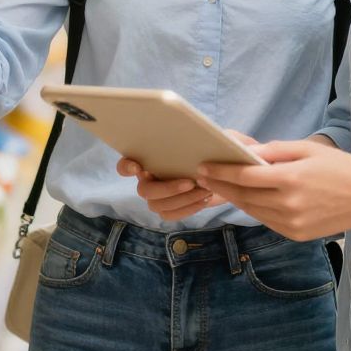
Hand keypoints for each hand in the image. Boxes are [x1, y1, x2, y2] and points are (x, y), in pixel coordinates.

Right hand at [116, 131, 258, 221]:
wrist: (225, 173)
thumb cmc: (212, 152)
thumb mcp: (212, 139)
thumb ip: (203, 135)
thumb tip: (202, 134)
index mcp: (149, 159)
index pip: (125, 165)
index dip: (126, 167)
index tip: (140, 167)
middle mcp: (148, 180)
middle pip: (144, 191)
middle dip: (167, 188)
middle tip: (190, 182)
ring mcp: (157, 197)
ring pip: (158, 206)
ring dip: (182, 199)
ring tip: (204, 190)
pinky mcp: (168, 210)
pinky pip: (170, 216)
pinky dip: (188, 208)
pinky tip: (204, 199)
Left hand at [197, 139, 350, 240]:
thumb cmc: (341, 167)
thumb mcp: (309, 149)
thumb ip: (276, 151)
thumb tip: (247, 152)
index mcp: (292, 179)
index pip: (245, 176)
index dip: (221, 172)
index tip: (203, 167)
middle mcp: (289, 204)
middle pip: (244, 196)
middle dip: (221, 186)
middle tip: (203, 177)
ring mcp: (292, 223)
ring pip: (253, 210)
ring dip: (234, 199)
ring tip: (220, 188)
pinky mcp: (296, 234)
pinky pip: (267, 220)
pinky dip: (254, 209)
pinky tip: (246, 199)